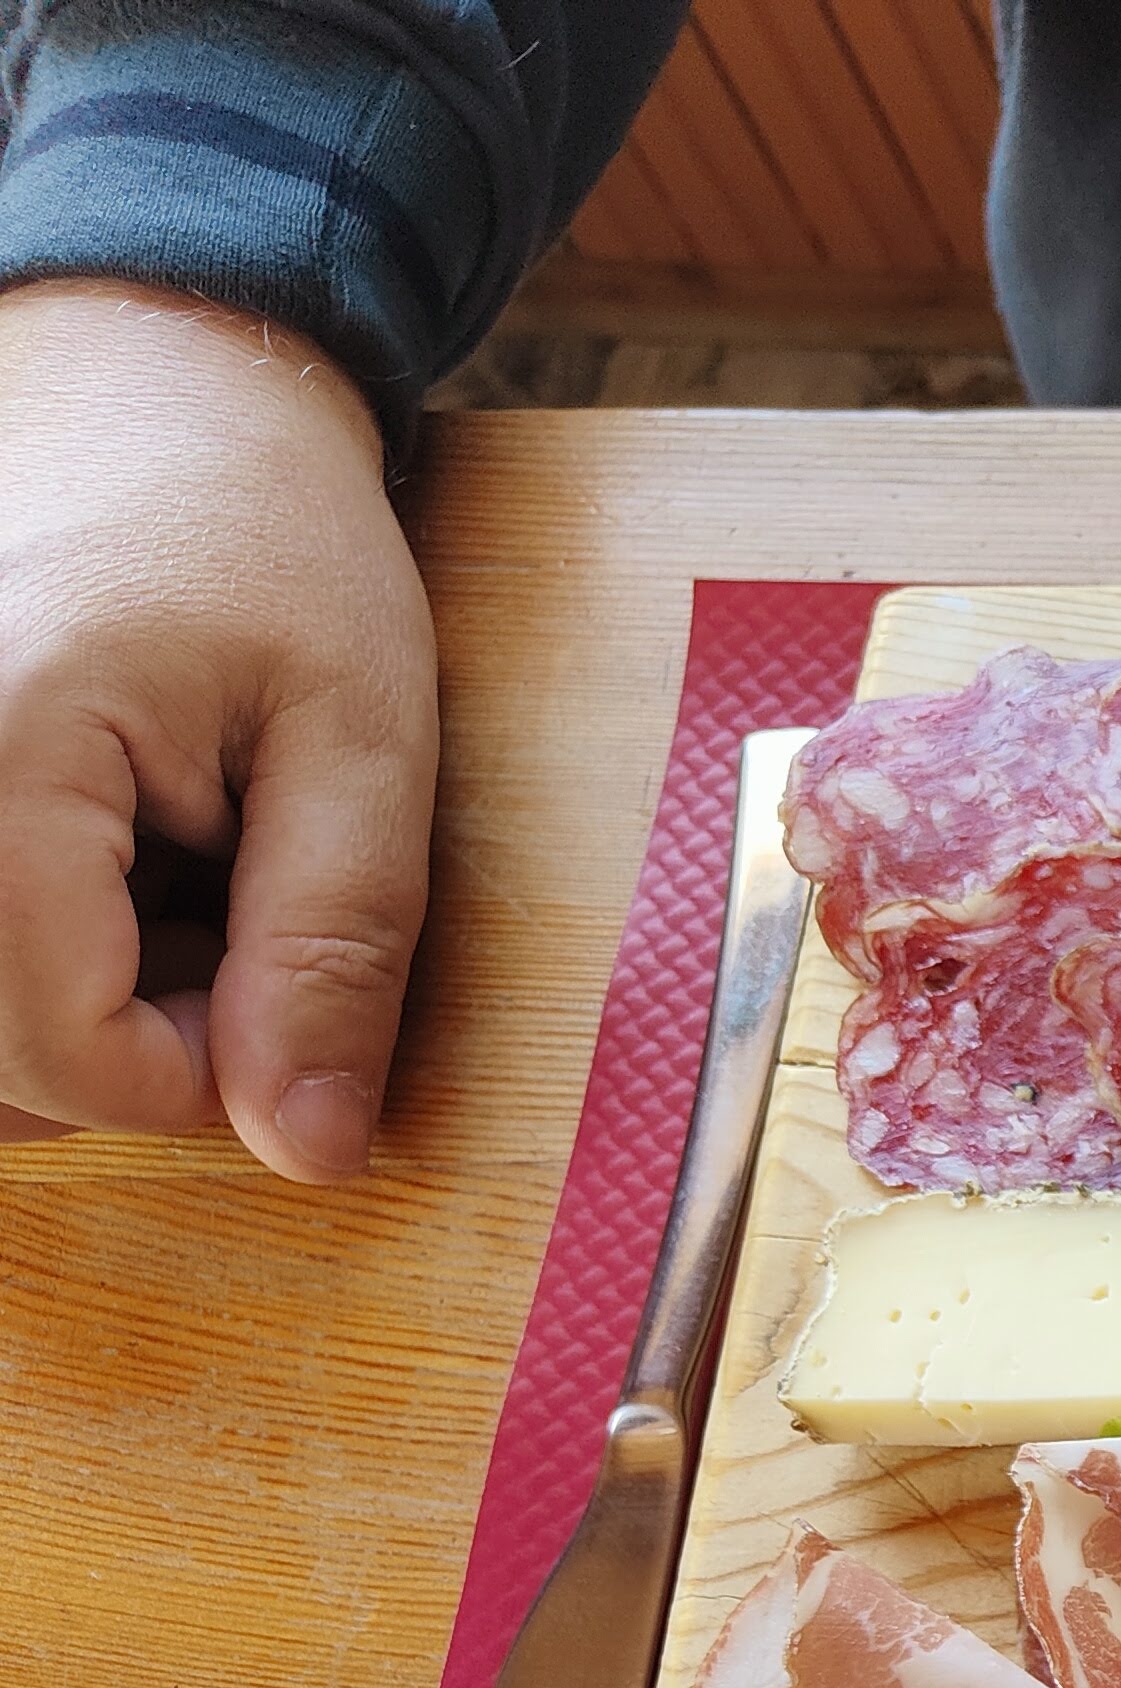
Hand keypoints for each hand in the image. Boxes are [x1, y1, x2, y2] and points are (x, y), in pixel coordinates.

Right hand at [0, 278, 436, 1179]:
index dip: (210, 1071)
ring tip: (164, 867)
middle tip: (224, 892)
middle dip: (135, 1034)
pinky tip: (101, 861)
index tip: (284, 961)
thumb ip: (333, 951)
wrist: (152, 379)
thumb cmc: (269, 533)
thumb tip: (305, 1152)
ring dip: (78, 993)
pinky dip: (36, 944)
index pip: (71, 1064)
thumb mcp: (361, 738)